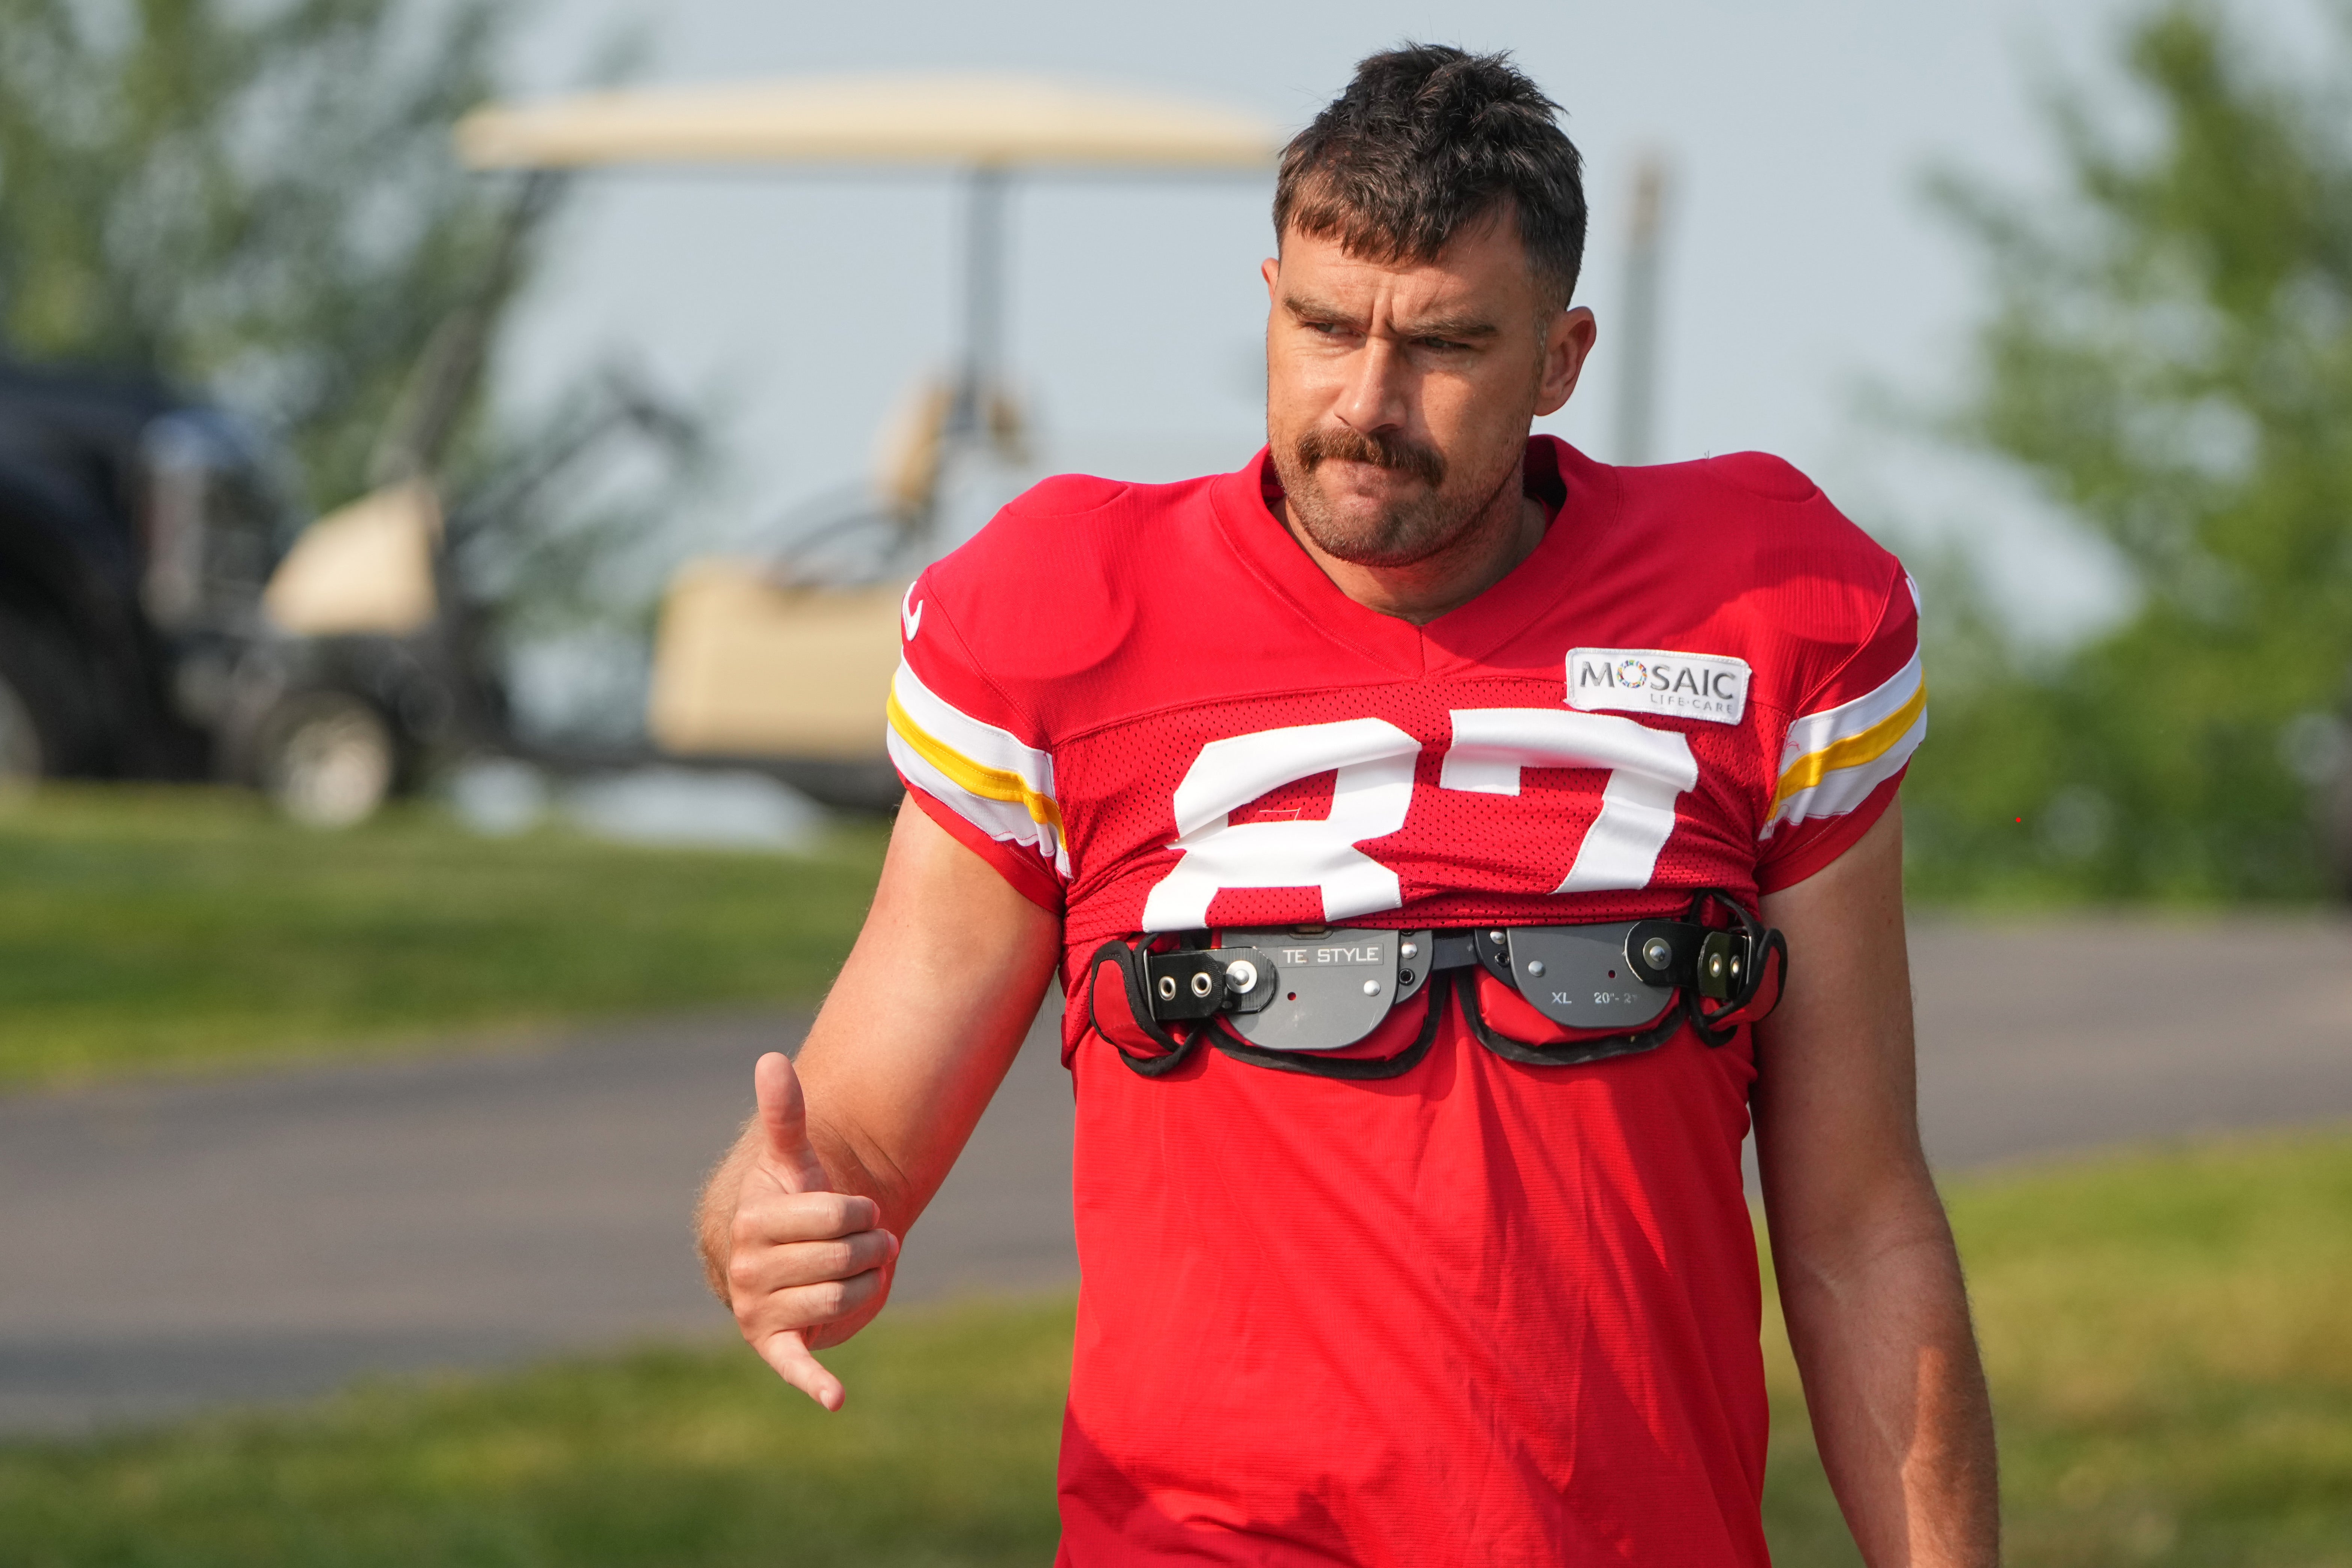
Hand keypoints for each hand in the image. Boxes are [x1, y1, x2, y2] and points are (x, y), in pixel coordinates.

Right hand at [725, 1051, 899, 1409]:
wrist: (792, 1257)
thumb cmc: (799, 1205)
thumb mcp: (796, 1164)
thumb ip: (786, 1116)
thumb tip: (771, 1058)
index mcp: (752, 1223)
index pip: (837, 1215)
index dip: (859, 1211)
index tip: (851, 1210)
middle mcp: (747, 1270)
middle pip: (845, 1257)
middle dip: (867, 1247)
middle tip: (860, 1244)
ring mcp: (758, 1311)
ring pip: (844, 1298)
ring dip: (865, 1283)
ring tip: (854, 1272)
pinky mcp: (777, 1348)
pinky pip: (797, 1365)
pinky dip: (816, 1382)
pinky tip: (837, 1398)